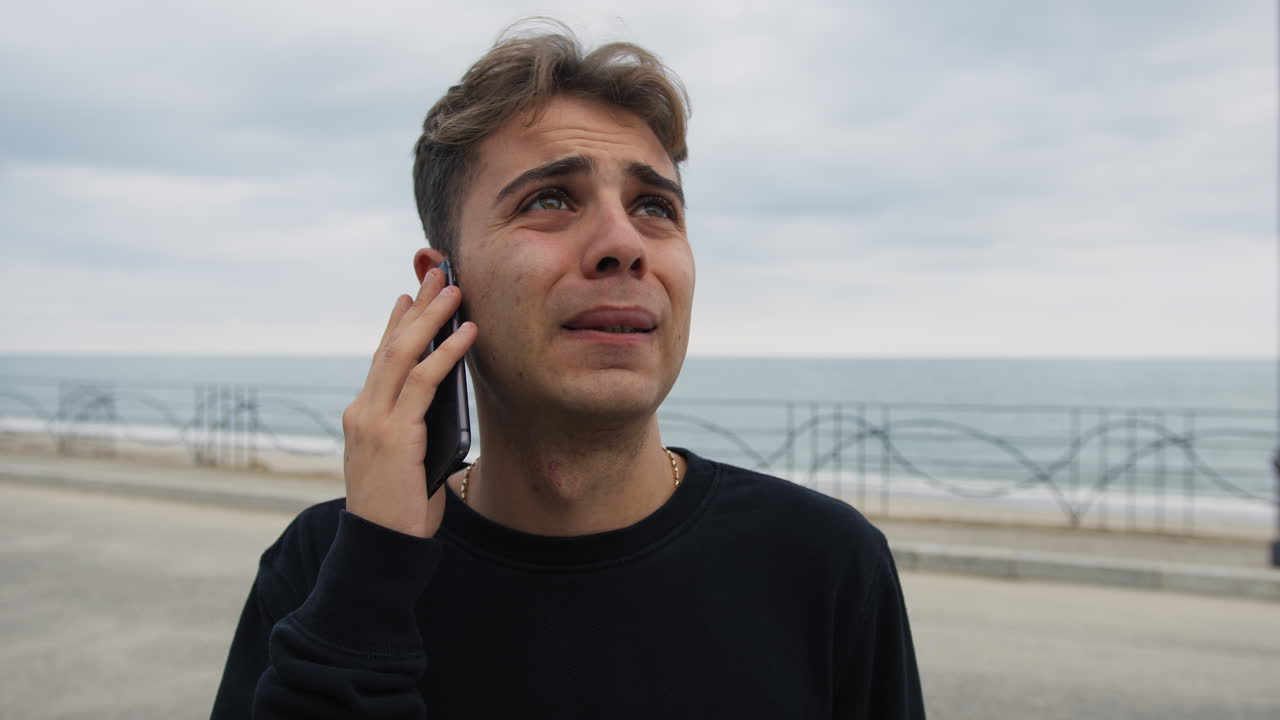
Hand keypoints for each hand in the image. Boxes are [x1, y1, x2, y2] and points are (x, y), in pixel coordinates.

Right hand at [341, 267, 476, 537]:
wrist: (379, 548)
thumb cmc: (399, 510)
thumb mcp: (407, 458)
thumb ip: (417, 426)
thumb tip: (447, 396)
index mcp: (363, 416)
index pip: (381, 359)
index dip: (395, 323)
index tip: (409, 296)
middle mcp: (363, 410)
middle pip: (391, 345)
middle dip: (416, 307)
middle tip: (437, 274)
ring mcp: (374, 420)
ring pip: (404, 354)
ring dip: (432, 317)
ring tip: (455, 290)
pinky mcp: (395, 434)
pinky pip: (425, 381)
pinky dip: (447, 352)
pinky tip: (466, 333)